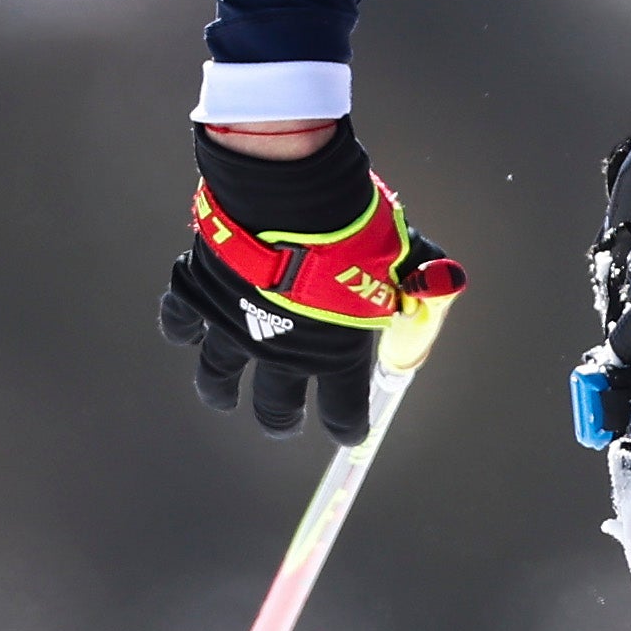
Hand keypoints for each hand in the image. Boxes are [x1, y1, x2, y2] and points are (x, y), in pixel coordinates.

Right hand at [162, 124, 461, 443]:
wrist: (290, 195)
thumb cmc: (352, 227)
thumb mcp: (401, 254)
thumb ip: (420, 274)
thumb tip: (449, 280)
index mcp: (334, 353)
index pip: (343, 409)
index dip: (347, 425)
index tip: (349, 434)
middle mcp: (281, 352)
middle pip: (275, 407)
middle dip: (280, 420)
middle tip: (283, 424)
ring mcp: (234, 328)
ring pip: (218, 377)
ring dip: (219, 391)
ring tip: (221, 398)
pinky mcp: (201, 297)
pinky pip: (181, 324)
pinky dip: (181, 329)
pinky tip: (184, 333)